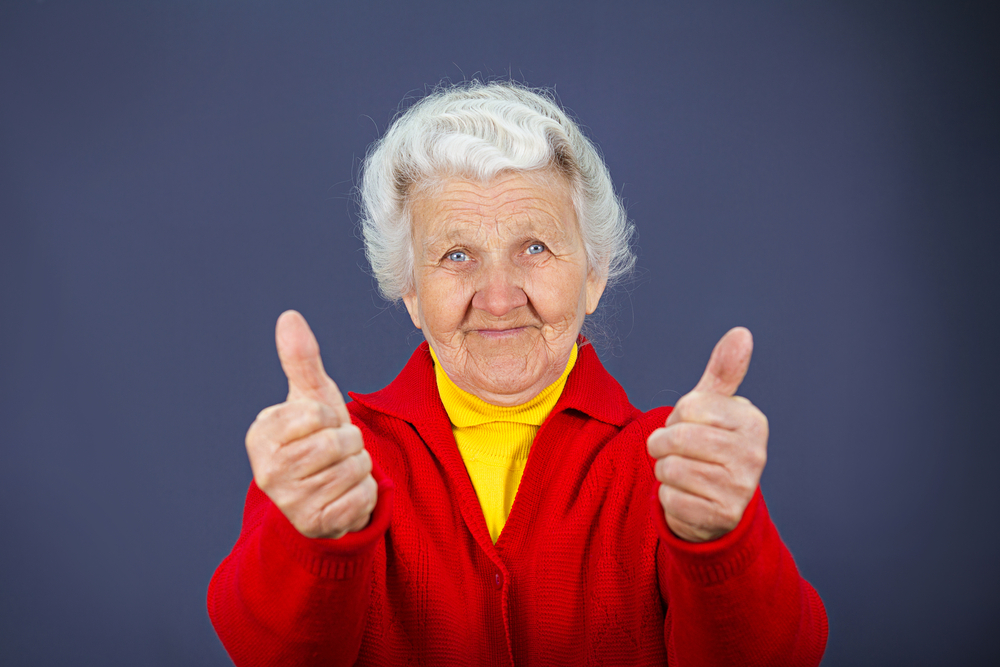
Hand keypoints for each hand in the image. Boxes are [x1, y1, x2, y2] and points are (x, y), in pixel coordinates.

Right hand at [245, 310, 376, 538]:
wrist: (323, 496)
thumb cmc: (317, 439)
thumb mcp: (311, 398)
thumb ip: (301, 360)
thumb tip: (289, 316)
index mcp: (261, 435)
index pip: (317, 412)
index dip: (332, 416)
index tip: (324, 426)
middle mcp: (267, 471)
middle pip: (337, 442)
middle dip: (350, 442)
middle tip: (338, 451)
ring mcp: (289, 502)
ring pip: (353, 469)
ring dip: (360, 467)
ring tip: (343, 471)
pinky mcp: (315, 525)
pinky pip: (360, 498)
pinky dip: (365, 493)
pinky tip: (348, 494)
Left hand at [646, 327, 768, 542]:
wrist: (715, 503)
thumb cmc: (708, 445)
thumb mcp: (714, 406)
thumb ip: (723, 371)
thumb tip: (741, 333)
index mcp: (752, 421)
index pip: (689, 407)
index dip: (677, 416)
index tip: (689, 425)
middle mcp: (754, 454)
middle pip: (677, 438)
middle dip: (663, 443)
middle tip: (675, 450)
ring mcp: (740, 488)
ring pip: (670, 468)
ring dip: (664, 470)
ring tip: (682, 472)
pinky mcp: (722, 516)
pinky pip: (670, 498)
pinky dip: (668, 496)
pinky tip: (686, 495)